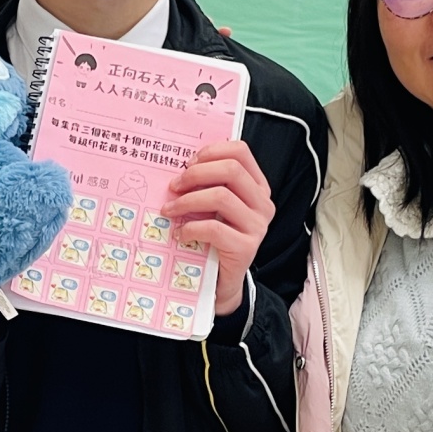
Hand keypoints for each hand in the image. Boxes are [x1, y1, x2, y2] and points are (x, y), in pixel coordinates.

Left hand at [162, 138, 273, 318]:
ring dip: (188, 201)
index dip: (212, 151)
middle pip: (231, 170)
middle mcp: (262, 203)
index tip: (189, 163)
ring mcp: (257, 226)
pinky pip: (213, 228)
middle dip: (196, 174)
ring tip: (170, 210)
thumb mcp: (214, 207)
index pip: (240, 152)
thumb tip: (180, 168)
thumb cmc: (215, 238)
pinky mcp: (246, 247)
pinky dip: (190, 228)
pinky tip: (180, 233)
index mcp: (257, 186)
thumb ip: (208, 185)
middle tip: (174, 186)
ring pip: (221, 196)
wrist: (223, 280)